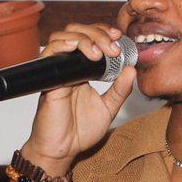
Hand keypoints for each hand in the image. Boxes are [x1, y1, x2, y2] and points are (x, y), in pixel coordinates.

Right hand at [20, 24, 137, 171]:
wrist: (62, 150)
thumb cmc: (80, 132)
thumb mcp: (108, 108)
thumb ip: (120, 90)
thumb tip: (132, 69)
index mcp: (83, 70)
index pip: (91, 38)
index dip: (103, 32)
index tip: (119, 37)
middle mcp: (69, 67)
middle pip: (77, 31)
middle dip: (97, 33)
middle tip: (113, 46)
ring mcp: (58, 71)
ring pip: (62, 37)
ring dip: (83, 38)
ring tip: (99, 51)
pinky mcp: (49, 80)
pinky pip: (50, 55)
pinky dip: (63, 46)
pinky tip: (77, 49)